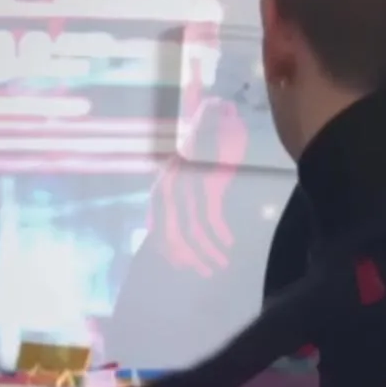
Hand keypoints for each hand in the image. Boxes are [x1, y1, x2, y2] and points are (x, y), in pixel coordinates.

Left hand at [145, 98, 248, 276]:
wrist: (215, 116)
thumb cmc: (202, 146)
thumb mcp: (187, 176)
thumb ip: (181, 201)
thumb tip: (177, 232)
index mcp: (160, 187)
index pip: (157, 228)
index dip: (169, 250)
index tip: (184, 265)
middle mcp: (167, 188)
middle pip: (173, 235)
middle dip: (189, 258)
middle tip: (205, 271)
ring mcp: (187, 185)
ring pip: (192, 231)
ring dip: (207, 252)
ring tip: (220, 263)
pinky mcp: (207, 182)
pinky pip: (210, 218)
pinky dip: (219, 234)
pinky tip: (227, 242)